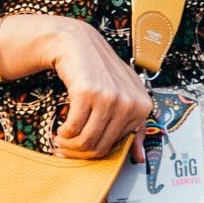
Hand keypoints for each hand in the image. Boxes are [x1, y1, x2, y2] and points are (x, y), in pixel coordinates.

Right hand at [18, 15, 152, 159]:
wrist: (79, 44)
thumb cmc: (101, 71)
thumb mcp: (125, 95)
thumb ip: (134, 127)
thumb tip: (139, 158)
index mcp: (142, 107)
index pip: (117, 146)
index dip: (94, 152)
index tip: (82, 150)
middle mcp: (129, 103)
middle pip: (100, 146)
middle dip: (79, 152)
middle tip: (66, 147)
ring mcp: (109, 98)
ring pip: (86, 140)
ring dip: (68, 144)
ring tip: (62, 138)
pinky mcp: (88, 93)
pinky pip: (73, 128)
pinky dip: (63, 133)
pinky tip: (61, 128)